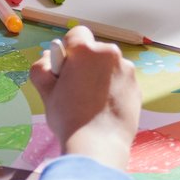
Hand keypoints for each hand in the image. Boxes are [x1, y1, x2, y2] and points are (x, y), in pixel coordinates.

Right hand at [30, 26, 139, 168]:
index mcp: (87, 50)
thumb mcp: (46, 91)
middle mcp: (111, 54)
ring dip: (100, 77)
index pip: (77, 34)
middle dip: (85, 64)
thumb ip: (42, 68)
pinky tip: (103, 109)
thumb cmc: (69, 117)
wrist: (98, 145)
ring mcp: (127, 70)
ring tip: (90, 103)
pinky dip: (113, 90)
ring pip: (109, 67)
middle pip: (94, 51)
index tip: (65, 69)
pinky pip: (121, 81)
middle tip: (75, 88)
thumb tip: (48, 58)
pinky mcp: (137, 87)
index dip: (68, 50)